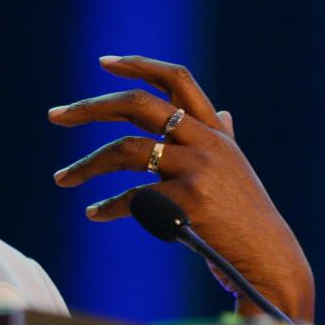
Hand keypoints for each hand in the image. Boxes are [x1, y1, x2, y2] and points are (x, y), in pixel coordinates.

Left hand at [48, 55, 314, 321]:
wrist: (269, 261)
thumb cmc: (245, 218)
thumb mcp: (237, 169)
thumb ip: (225, 138)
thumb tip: (225, 112)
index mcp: (215, 130)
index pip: (177, 79)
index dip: (139, 65)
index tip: (103, 62)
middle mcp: (207, 141)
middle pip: (138, 104)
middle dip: (90, 108)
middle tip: (55, 116)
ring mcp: (198, 169)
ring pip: (126, 150)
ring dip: (86, 165)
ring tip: (61, 179)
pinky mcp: (189, 201)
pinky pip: (134, 198)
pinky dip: (108, 206)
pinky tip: (94, 213)